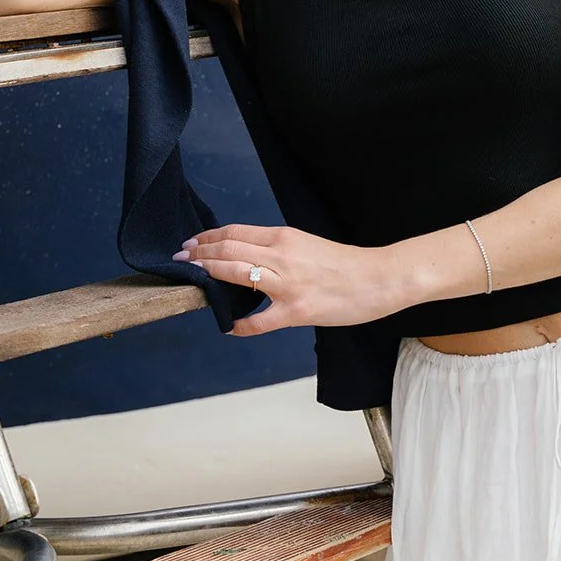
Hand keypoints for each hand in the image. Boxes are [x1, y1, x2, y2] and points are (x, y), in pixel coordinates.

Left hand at [174, 223, 405, 332]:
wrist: (379, 278)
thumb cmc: (343, 263)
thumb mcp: (305, 244)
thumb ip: (276, 249)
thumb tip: (244, 256)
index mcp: (283, 236)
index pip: (234, 233)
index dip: (207, 238)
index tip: (190, 244)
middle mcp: (281, 255)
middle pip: (228, 250)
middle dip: (199, 255)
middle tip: (180, 260)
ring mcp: (288, 284)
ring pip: (236, 274)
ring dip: (209, 277)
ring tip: (193, 281)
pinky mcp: (297, 311)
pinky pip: (260, 320)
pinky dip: (240, 325)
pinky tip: (230, 327)